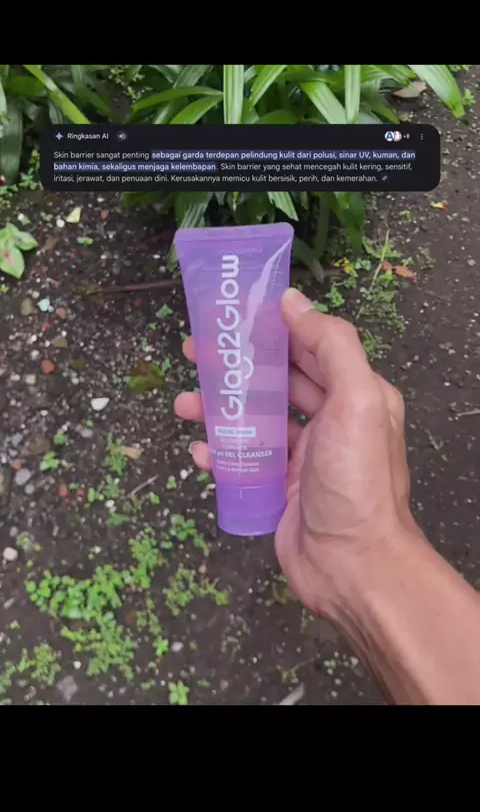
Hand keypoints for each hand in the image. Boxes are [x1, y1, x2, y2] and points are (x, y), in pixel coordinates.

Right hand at [174, 287, 415, 618]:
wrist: (353, 568)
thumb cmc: (356, 482)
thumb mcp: (357, 401)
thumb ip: (332, 346)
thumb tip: (293, 301)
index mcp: (355, 395)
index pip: (310, 349)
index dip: (271, 329)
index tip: (232, 315)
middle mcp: (332, 422)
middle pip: (276, 382)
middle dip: (236, 366)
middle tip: (193, 351)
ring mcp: (304, 459)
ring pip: (255, 421)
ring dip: (218, 409)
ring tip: (182, 404)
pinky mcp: (281, 490)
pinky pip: (245, 462)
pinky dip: (220, 454)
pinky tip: (197, 452)